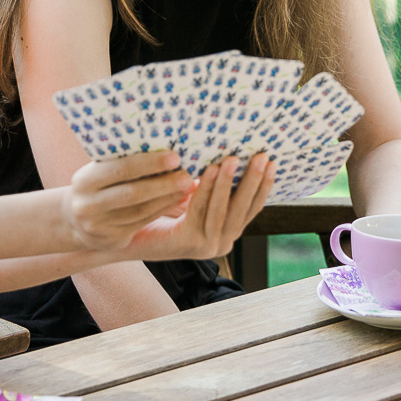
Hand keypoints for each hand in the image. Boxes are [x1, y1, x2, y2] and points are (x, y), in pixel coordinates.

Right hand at [63, 151, 192, 250]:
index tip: (174, 157)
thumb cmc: (98, 185)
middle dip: (163, 183)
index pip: (120, 170)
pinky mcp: (112, 239)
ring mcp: (99, 225)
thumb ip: (122, 160)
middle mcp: (88, 204)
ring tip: (188, 186)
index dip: (148, 164)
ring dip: (168, 197)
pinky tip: (178, 199)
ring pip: (141, 210)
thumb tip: (163, 145)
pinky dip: (163, 209)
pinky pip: (143, 222)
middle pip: (132, 193)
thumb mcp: (100, 171)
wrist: (76, 219)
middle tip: (187, 175)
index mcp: (85, 180)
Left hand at [126, 154, 274, 260]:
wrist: (128, 237)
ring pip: (223, 211)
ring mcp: (205, 246)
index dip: (264, 186)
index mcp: (226, 234)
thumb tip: (231, 154)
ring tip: (233, 159)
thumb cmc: (160, 213)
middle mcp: (220, 244)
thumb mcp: (195, 200)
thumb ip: (213, 189)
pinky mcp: (187, 242)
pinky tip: (208, 170)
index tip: (272, 163)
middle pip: (243, 210)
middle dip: (253, 181)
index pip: (252, 209)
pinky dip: (206, 189)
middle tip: (261, 157)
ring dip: (229, 183)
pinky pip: (200, 210)